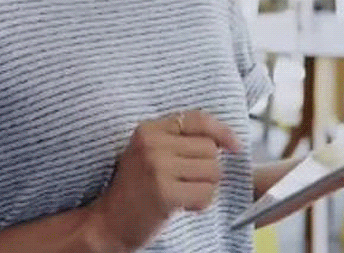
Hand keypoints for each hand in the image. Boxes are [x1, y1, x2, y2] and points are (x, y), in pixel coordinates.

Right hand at [87, 110, 241, 251]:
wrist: (108, 222)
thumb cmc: (136, 189)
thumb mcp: (150, 153)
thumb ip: (179, 140)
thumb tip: (226, 140)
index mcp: (149, 129)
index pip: (198, 119)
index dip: (222, 131)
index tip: (235, 145)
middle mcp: (152, 144)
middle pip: (210, 148)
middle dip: (207, 169)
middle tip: (187, 182)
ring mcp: (157, 168)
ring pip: (212, 171)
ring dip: (205, 187)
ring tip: (183, 193)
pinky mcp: (165, 193)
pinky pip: (206, 193)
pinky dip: (201, 203)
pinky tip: (183, 206)